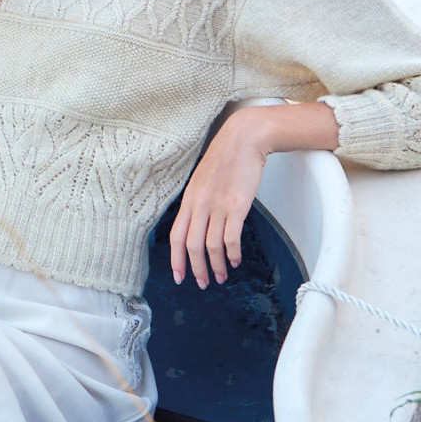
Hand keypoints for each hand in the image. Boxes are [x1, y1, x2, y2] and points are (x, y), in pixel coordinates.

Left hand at [169, 102, 340, 287]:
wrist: (244, 138)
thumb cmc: (225, 158)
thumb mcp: (202, 179)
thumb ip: (198, 200)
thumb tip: (197, 222)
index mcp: (189, 199)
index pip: (176, 235)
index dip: (176, 258)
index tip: (179, 275)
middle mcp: (200, 204)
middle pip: (191, 245)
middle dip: (195, 268)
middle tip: (202, 283)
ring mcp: (218, 206)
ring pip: (212, 246)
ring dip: (215, 265)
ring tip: (220, 276)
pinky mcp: (238, 206)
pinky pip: (231, 237)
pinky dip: (232, 253)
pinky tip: (234, 261)